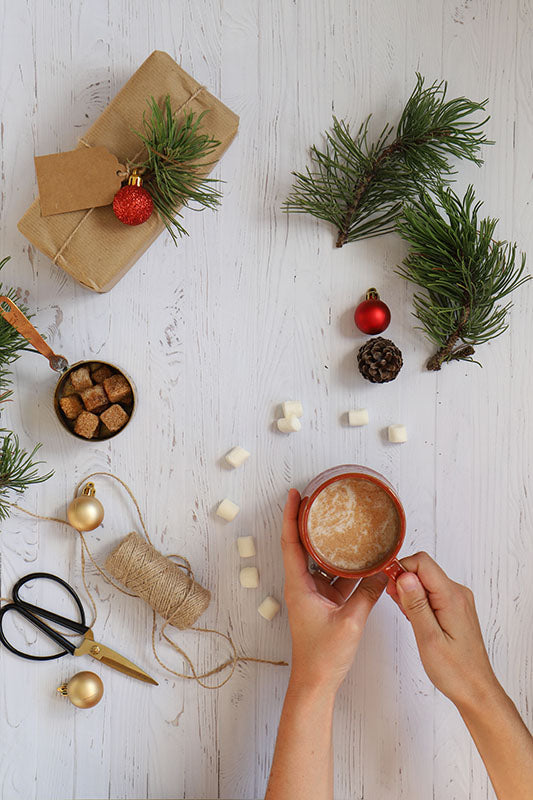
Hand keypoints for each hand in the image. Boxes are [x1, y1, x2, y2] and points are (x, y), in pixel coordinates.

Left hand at [281, 488, 386, 695]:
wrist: (316, 683)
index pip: (291, 543)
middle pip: (303, 546)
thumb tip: (385, 572)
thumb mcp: (350, 622)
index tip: (295, 494)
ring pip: (322, 561)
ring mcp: (314, 594)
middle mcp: (303, 585)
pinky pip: (336, 578)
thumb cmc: (323, 656)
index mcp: (299, 586)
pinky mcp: (325, 603)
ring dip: (331, 544)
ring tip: (343, 522)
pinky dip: (347, 567)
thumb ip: (368, 594)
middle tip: (321, 499)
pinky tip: (362, 557)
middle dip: (311, 522)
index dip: (291, 517)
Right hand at [388, 552, 499, 709]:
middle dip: (404, 582)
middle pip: (423, 569)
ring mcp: (458, 600)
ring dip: (411, 593)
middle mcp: (458, 594)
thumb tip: (404, 576)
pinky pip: (432, 592)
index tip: (389, 587)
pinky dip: (419, 601)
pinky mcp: (455, 608)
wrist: (476, 690)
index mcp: (452, 598)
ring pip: (426, 581)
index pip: (422, 563)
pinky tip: (416, 619)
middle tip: (396, 605)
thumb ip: (416, 604)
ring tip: (408, 617)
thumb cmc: (455, 671)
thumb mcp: (428, 638)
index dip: (401, 570)